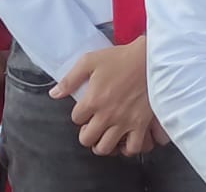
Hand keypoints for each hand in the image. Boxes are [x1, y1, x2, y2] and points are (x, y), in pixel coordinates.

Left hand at [51, 37, 167, 156]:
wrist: (152, 58)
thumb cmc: (122, 58)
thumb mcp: (90, 61)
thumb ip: (70, 79)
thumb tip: (54, 94)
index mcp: (93, 100)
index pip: (76, 118)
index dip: (80, 114)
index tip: (87, 108)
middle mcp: (106, 115)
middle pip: (87, 139)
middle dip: (87, 133)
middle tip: (93, 125)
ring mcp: (124, 122)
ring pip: (106, 148)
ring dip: (103, 144)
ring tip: (106, 135)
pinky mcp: (141, 125)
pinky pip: (132, 147)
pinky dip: (127, 147)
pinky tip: (125, 140)